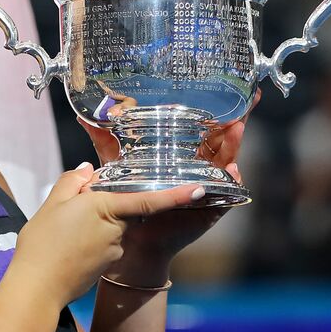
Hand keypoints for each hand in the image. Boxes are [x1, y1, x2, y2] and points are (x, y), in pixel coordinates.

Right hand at [10, 164, 204, 311]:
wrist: (37, 288)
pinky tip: (66, 247)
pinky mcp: (106, 265)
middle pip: (120, 209)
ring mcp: (113, 250)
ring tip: (61, 232)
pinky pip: (102, 245)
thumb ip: (71, 182)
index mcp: (107, 208)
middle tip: (71, 207)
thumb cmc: (43, 244)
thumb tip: (87, 170)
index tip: (199, 189)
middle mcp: (117, 230)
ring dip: (93, 225)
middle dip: (103, 205)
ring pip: (110, 227)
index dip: (176, 195)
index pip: (148, 199)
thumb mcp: (52, 204)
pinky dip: (88, 242)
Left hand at [76, 89, 259, 283]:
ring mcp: (205, 189)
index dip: (213, 112)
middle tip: (246, 101)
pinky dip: (232, 181)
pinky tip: (232, 169)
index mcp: (178, 158)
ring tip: (238, 128)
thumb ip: (105, 143)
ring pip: (226, 163)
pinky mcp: (210, 209)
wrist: (128, 241)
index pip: (201, 130)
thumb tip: (84, 117)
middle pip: (219, 142)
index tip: (224, 90)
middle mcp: (195, 170)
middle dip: (234, 122)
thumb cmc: (124, 204)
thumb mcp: (116, 167)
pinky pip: (227, 195)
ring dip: (234, 145)